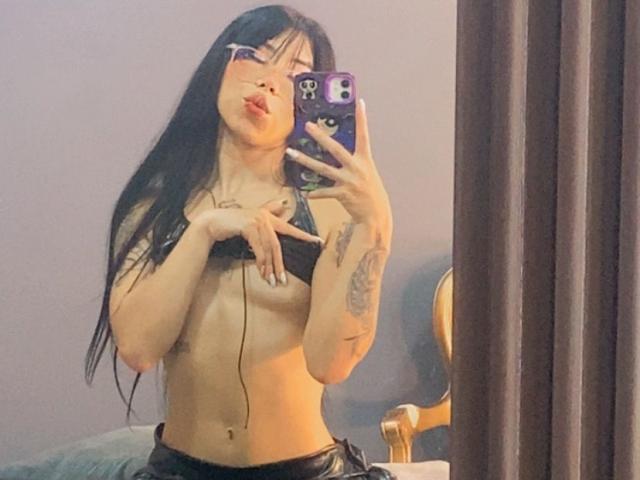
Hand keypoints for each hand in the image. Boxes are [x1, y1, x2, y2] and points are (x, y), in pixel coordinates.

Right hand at [193, 197, 323, 285]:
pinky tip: (262, 272)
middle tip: (284, 280)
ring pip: (269, 249)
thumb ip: (269, 212)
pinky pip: (259, 249)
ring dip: (270, 267)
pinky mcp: (249, 226)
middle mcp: (265, 217)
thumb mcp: (252, 219)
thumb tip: (283, 204)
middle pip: (278, 244)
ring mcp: (257, 221)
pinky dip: (261, 262)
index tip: (319, 242)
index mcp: (269, 216)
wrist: (213, 222)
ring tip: (272, 281)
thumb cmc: (232, 222)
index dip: (304, 236)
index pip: (290, 228)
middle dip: (281, 264)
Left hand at [285, 98, 391, 232]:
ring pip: (322, 168)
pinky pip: (324, 192)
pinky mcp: (343, 194)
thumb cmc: (371, 194)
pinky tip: (307, 193)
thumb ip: (355, 164)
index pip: (363, 135)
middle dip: (320, 136)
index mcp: (365, 161)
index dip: (362, 119)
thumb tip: (341, 157)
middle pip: (335, 148)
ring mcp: (349, 181)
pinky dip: (315, 193)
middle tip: (307, 125)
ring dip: (305, 160)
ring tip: (291, 152)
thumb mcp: (368, 174)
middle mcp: (357, 168)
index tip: (359, 103)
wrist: (376, 216)